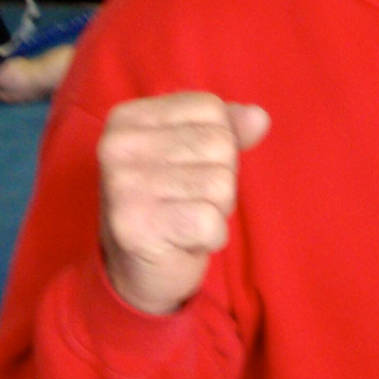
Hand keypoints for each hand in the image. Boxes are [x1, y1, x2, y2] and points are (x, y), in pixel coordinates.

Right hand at [97, 92, 269, 315]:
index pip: (210, 108)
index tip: (185, 169)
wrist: (136, 271)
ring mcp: (124, 186)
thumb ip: (227, 128)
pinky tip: (183, 240)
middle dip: (220, 179)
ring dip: (216, 209)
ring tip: (184, 219)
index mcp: (128, 117)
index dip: (218, 142)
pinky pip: (211, 221)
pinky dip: (210, 236)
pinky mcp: (137, 226)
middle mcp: (118, 146)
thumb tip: (259, 118)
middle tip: (185, 200)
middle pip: (219, 144)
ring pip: (221, 182)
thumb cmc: (169, 202)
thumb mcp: (194, 154)